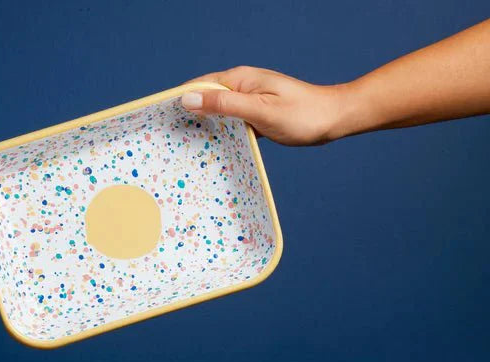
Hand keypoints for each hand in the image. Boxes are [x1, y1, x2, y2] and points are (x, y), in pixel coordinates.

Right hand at [181, 69, 347, 144]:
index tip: (160, 120)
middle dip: (186, 116)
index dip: (178, 101)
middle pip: (205, 100)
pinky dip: (220, 134)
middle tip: (167, 139)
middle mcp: (241, 87)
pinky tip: (211, 149)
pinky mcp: (255, 115)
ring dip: (202, 127)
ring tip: (183, 147)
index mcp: (239, 80)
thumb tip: (189, 99)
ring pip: (217, 113)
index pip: (199, 87)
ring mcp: (248, 101)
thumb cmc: (302, 115)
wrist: (333, 119)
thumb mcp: (260, 111)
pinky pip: (230, 124)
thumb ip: (225, 106)